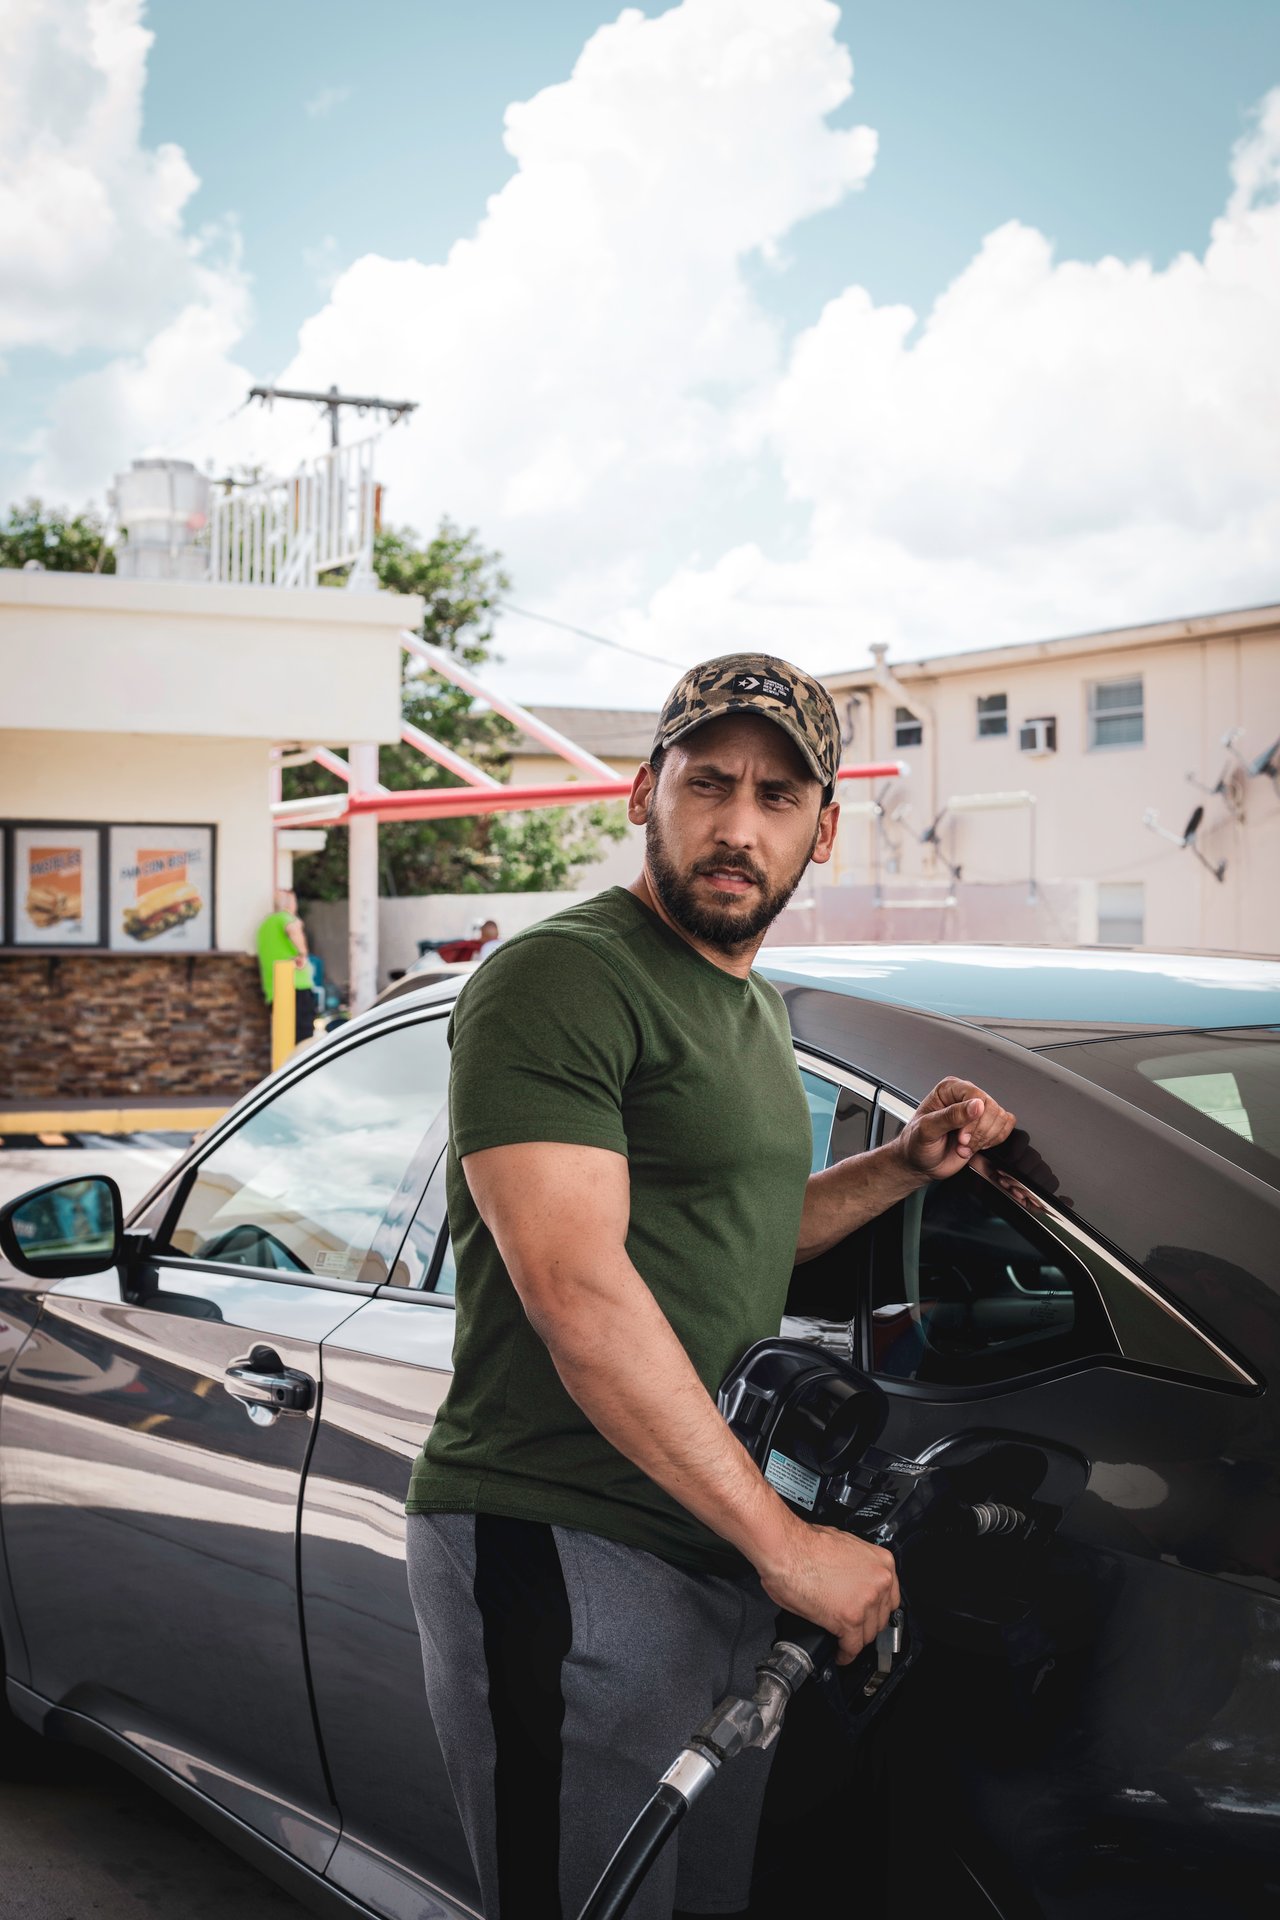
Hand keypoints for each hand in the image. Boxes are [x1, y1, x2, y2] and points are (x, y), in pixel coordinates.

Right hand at [757, 1519, 899, 1665]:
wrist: (786, 1548)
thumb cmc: (804, 1543)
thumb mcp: (842, 1545)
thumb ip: (855, 1565)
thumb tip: (850, 1578)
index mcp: (880, 1561)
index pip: (890, 1597)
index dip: (876, 1609)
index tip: (869, 1615)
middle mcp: (879, 1581)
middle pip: (881, 1617)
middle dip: (866, 1625)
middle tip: (854, 1629)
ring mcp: (866, 1601)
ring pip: (867, 1634)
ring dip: (855, 1641)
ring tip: (844, 1643)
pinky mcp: (849, 1619)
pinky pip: (852, 1647)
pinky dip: (845, 1654)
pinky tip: (840, 1654)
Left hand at [897, 1077, 1015, 1181]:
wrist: (920, 1163)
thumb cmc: (916, 1144)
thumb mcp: (927, 1129)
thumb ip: (950, 1116)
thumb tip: (975, 1106)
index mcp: (949, 1089)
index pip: (976, 1095)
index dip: (974, 1119)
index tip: (962, 1136)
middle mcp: (965, 1097)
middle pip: (992, 1108)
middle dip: (979, 1132)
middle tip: (962, 1142)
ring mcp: (978, 1112)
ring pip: (1001, 1118)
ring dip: (984, 1139)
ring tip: (964, 1146)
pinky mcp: (987, 1126)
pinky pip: (1005, 1128)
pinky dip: (993, 1141)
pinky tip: (975, 1146)